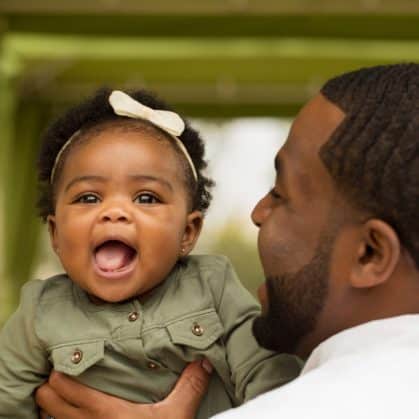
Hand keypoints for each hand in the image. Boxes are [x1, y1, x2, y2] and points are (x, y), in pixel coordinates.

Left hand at [36, 360, 211, 418]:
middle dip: (49, 387)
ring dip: (49, 407)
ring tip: (55, 395)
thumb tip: (204, 361)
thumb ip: (190, 387)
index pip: (67, 387)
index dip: (61, 372)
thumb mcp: (177, 417)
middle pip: (49, 401)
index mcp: (105, 412)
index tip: (64, 359)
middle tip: (57, 373)